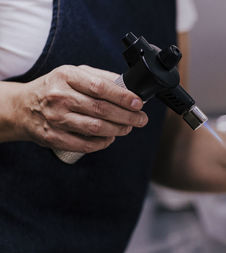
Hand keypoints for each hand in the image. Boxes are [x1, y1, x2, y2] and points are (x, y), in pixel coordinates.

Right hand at [13, 65, 147, 152]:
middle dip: (127, 116)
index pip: (100, 87)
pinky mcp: (54, 137)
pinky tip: (111, 137)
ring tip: (128, 128)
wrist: (23, 107)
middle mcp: (60, 97)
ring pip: (95, 128)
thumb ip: (100, 77)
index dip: (123, 96)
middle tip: (141, 119)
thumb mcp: (74, 73)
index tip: (139, 103)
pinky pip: (85, 144)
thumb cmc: (55, 88)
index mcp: (67, 77)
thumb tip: (129, 86)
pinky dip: (103, 143)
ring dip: (118, 129)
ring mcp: (56, 118)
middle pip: (101, 109)